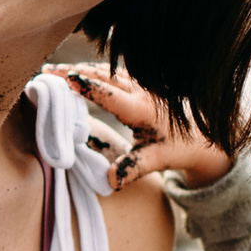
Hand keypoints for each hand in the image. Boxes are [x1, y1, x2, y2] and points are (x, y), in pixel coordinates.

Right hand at [48, 64, 233, 190]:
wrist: (204, 135)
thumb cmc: (179, 148)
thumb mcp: (158, 161)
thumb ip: (134, 169)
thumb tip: (110, 181)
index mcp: (142, 110)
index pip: (111, 95)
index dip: (88, 86)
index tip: (66, 77)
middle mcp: (141, 92)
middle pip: (102, 76)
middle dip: (73, 72)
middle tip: (45, 72)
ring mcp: (140, 85)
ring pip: (106, 71)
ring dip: (80, 69)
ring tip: (53, 70)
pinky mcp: (139, 84)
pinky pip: (111, 72)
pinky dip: (91, 70)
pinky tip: (76, 71)